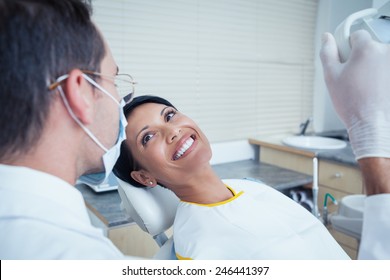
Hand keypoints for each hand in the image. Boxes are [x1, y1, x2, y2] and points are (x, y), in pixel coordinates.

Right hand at [320, 30, 389, 159]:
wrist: (372, 124)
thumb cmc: (352, 103)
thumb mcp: (331, 76)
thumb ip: (327, 53)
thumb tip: (327, 38)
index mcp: (367, 48)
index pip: (357, 35)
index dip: (348, 48)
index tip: (347, 61)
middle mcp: (386, 52)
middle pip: (371, 47)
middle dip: (363, 59)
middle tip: (355, 78)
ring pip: (381, 60)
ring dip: (375, 68)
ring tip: (367, 87)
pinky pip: (386, 71)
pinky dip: (383, 78)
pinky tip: (377, 90)